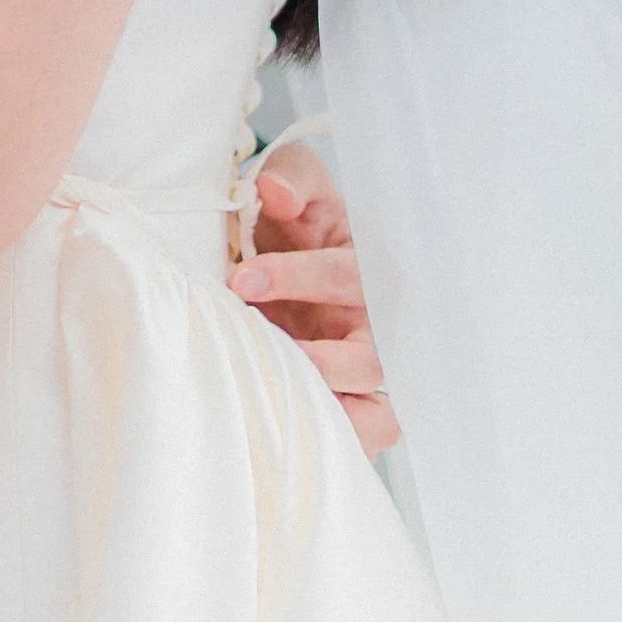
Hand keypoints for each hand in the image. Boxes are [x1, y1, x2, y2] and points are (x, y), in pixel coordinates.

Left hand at [228, 141, 398, 458]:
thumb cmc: (294, 220)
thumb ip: (289, 177)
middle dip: (318, 358)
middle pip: (370, 356)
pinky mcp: (356, 403)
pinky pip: (369, 436)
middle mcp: (374, 323)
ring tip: (286, 406)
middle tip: (262, 349)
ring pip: (379, 411)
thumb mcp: (293, 183)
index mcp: (364, 265)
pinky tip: (303, 438)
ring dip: (335, 412)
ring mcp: (367, 369)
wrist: (283, 251)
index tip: (242, 279)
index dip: (296, 278)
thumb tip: (275, 193)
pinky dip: (349, 444)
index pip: (345, 275)